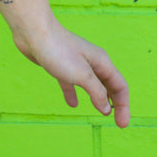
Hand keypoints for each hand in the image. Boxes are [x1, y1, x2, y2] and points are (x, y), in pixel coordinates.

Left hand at [14, 19, 129, 127]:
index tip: (122, 124)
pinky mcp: (60, 65)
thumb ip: (97, 92)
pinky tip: (72, 104)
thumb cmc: (58, 51)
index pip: (120, 86)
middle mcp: (92, 62)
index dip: (124, 106)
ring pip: (92, 84)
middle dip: (114, 104)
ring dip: (98, 99)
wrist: (33, 31)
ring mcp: (76, 63)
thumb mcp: (82, 75)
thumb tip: (106, 109)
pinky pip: (71, 82)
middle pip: (109, 86)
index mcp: (102, 62)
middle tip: (117, 123)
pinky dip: (73, 93)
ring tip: (101, 113)